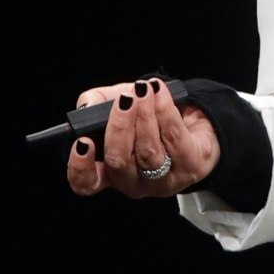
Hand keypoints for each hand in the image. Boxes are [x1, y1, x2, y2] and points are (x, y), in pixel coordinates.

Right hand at [65, 78, 218, 198]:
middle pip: (120, 163)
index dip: (80, 168)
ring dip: (146, 116)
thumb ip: (96, 102)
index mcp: (109, 173)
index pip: (87, 184)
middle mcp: (134, 183)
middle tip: (125, 100)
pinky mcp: (190, 168)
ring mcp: (163, 181)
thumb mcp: (116, 103)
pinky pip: (175, 139)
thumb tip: (89, 105)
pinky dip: (165, 111)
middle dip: (120, 128)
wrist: (193, 118)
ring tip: (145, 90)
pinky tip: (160, 93)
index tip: (83, 142)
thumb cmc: (148, 116)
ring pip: (149, 152)